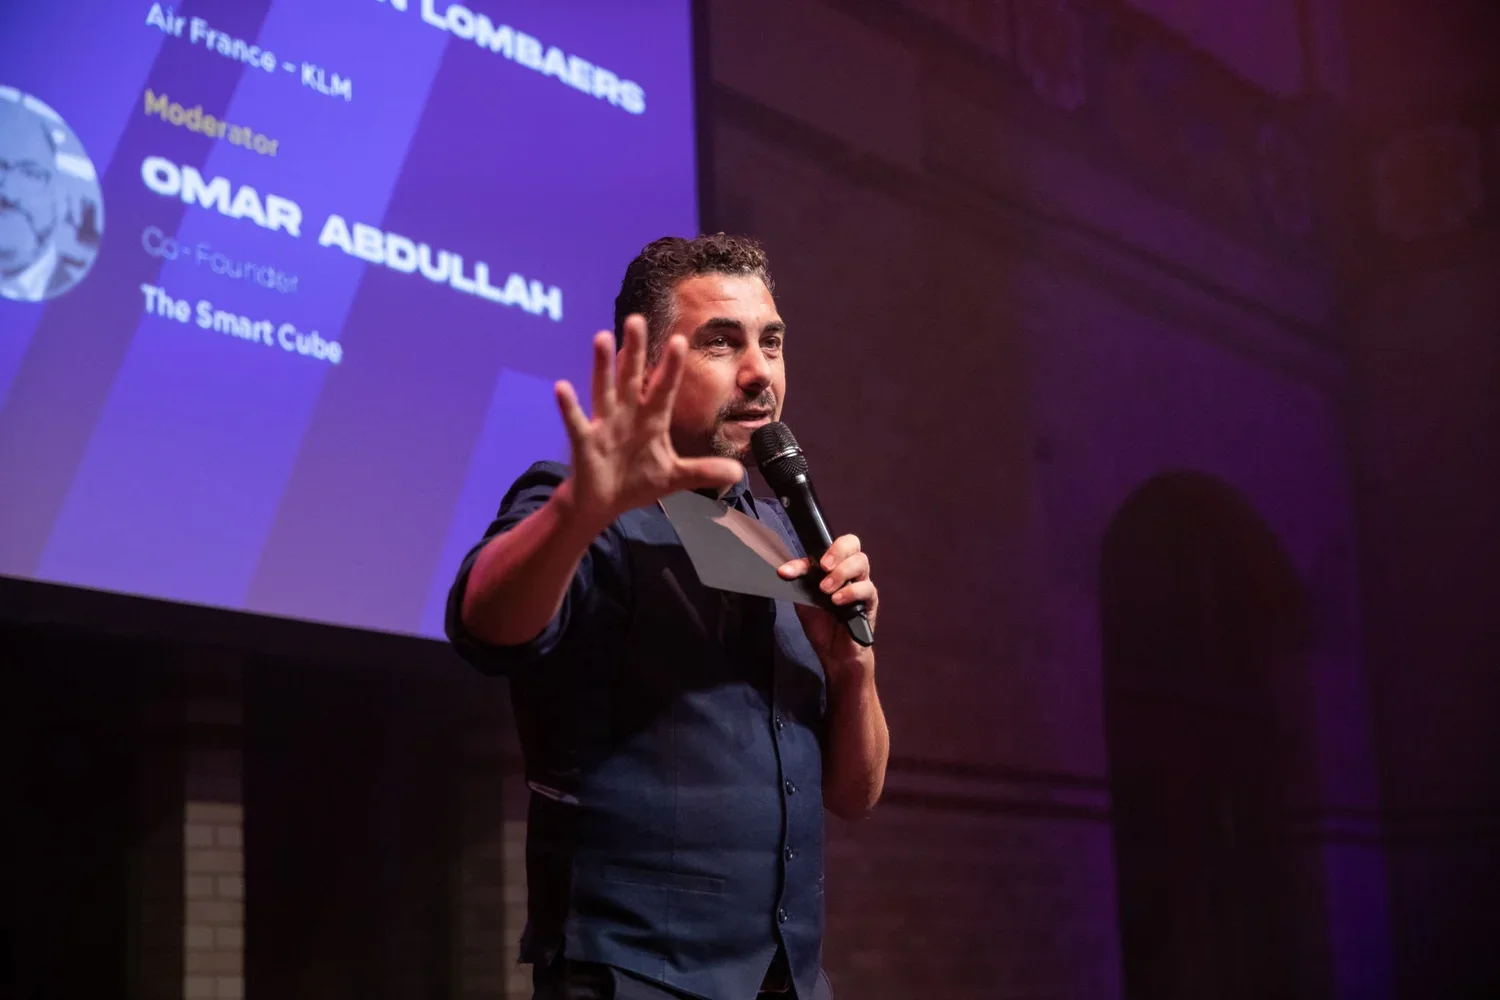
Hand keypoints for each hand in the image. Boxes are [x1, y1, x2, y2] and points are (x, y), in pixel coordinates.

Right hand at [554, 315, 742, 528]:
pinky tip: (562, 387)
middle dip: (635, 350)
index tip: (680, 340)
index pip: (664, 388)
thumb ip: (704, 471)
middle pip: (632, 377)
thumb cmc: (637, 482)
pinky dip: (569, 406)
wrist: (604, 503)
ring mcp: (604, 426)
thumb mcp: (675, 477)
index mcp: (651, 420)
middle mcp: (627, 415)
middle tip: (636, 319)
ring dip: (603, 366)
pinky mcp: (585, 442)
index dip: (671, 367)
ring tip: (602, 337)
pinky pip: (576, 422)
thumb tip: (738, 473)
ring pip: (604, 390)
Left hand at [777, 534, 877, 679]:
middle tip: (823, 566)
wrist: (834, 652)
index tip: (787, 572)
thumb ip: (799, 583)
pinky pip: (867, 588)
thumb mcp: (804, 601)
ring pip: (861, 561)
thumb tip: (785, 570)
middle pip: (852, 543)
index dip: (803, 559)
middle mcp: (849, 571)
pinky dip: (851, 592)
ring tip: (826, 589)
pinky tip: (837, 601)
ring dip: (842, 572)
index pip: (822, 550)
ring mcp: (861, 583)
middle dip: (837, 550)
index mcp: (832, 567)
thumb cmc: (821, 624)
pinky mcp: (870, 601)